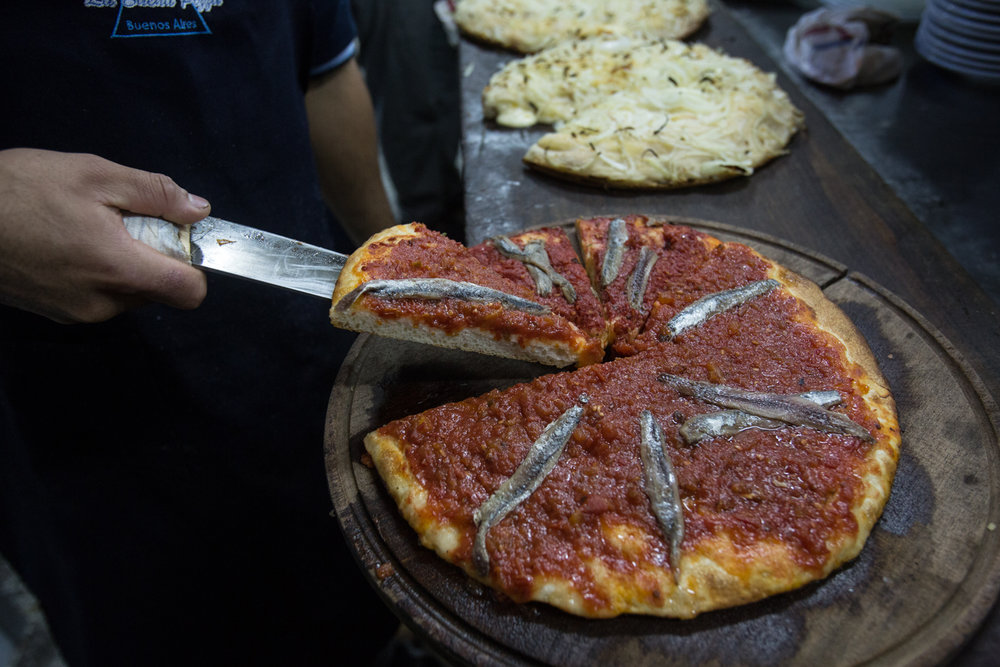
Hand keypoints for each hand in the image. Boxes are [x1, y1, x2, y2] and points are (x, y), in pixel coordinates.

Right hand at [0, 148, 210, 322]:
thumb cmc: (17, 191)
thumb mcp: (94, 174)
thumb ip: (155, 193)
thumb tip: (198, 210)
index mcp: (118, 269)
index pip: (190, 292)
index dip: (197, 265)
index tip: (181, 238)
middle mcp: (102, 303)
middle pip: (159, 290)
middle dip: (153, 255)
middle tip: (119, 220)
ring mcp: (77, 313)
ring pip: (128, 293)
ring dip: (122, 263)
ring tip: (85, 227)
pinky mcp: (56, 313)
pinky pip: (98, 296)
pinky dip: (96, 272)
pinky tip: (66, 242)